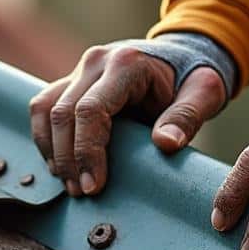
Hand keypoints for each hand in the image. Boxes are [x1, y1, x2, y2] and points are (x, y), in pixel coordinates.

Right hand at [29, 43, 226, 195]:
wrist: (182, 56)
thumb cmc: (192, 78)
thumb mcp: (204, 93)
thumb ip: (187, 116)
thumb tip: (165, 144)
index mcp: (126, 64)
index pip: (91, 110)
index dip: (87, 151)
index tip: (93, 185)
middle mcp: (96, 62)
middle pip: (63, 113)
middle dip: (68, 159)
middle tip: (82, 193)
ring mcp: (80, 70)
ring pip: (45, 110)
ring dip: (52, 151)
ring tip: (70, 184)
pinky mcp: (71, 81)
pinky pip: (44, 107)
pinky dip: (46, 138)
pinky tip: (60, 165)